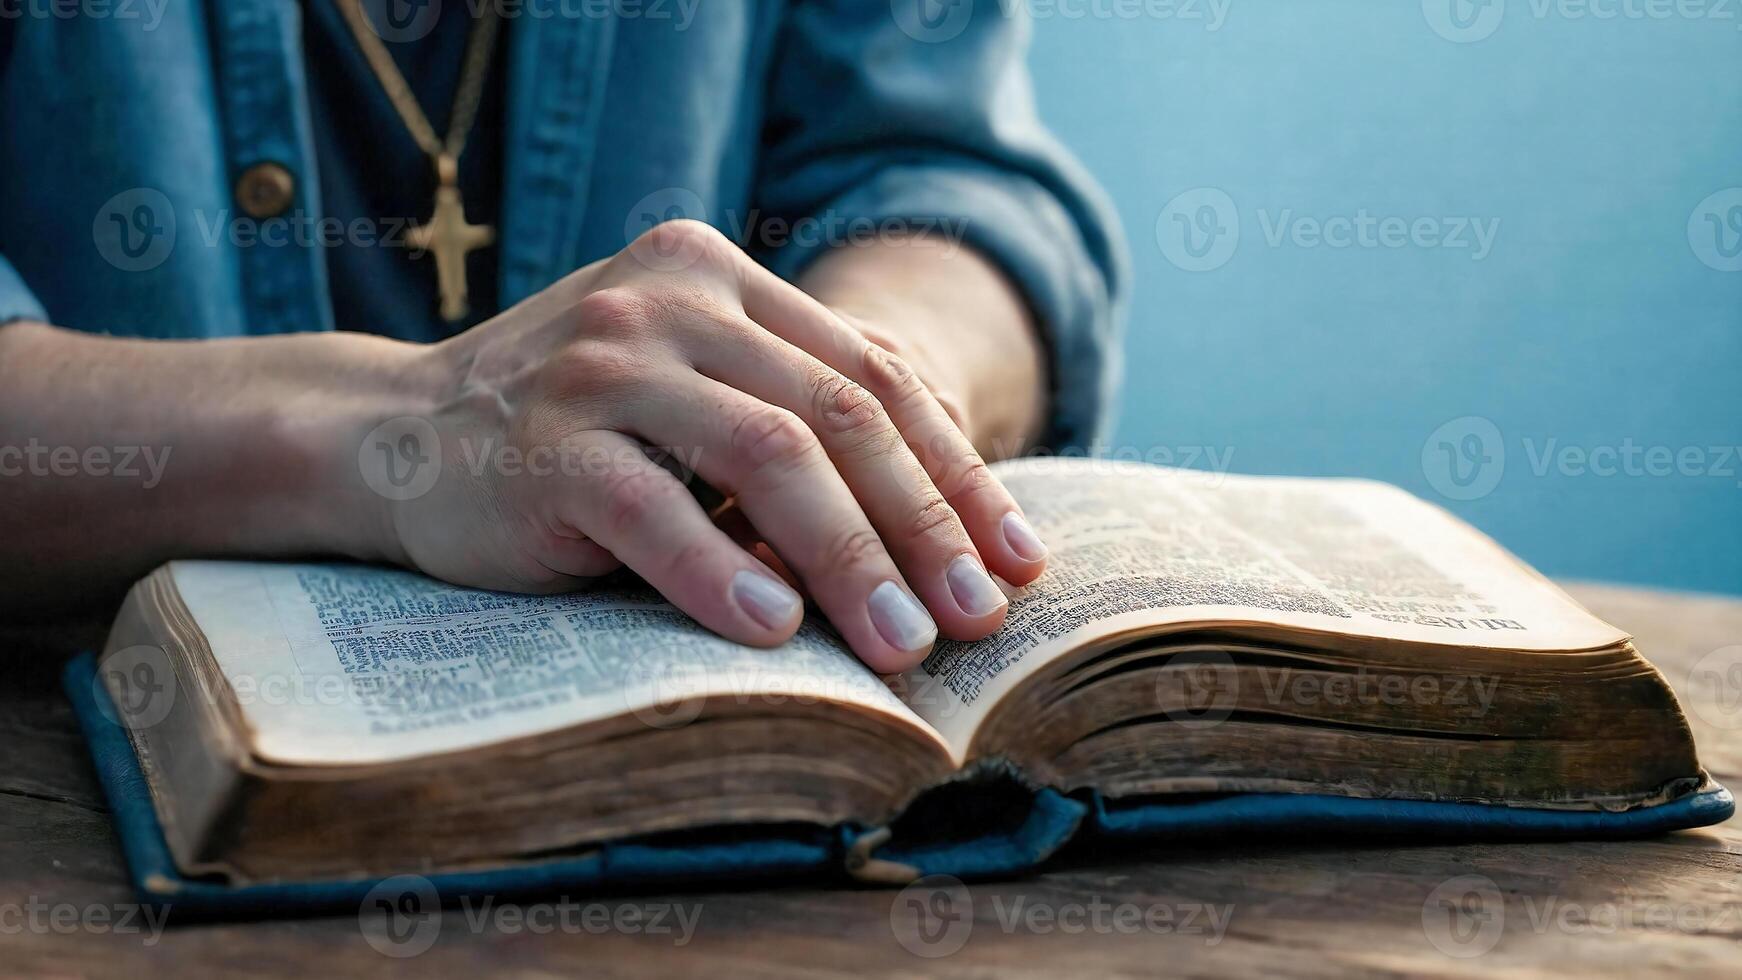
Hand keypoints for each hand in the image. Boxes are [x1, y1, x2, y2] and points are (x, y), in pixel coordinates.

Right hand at [378, 220, 1048, 670]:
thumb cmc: (574, 434)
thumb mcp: (694, 399)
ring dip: (850, 558)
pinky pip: (652, 510)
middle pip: (840, 412)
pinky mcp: (540, 442)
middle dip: (926, 523)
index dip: (958, 472)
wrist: (391, 433)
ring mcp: (601, 364)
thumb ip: (798, 421)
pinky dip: (720, 574)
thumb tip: (952, 532)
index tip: (1018, 560)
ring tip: (904, 643)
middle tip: (979, 617)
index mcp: (720, 275)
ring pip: (767, 453)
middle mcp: (670, 299)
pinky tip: (776, 633)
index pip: (874, 371)